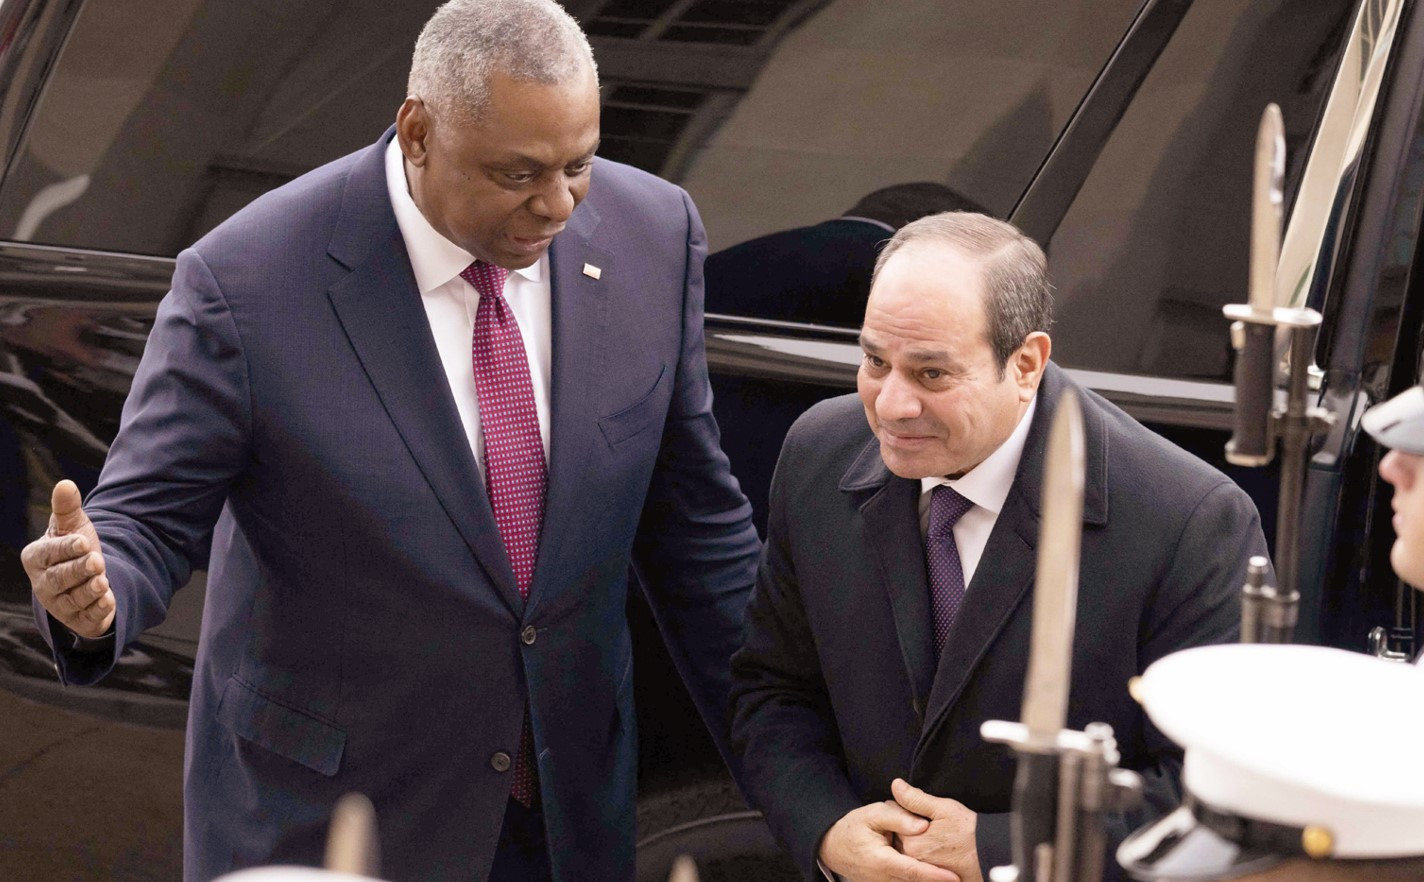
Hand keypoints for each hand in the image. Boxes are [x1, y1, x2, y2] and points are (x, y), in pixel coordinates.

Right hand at [21, 480, 113, 638]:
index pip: (48, 554)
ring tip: (102, 581)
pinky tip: (108, 601)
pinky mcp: (79, 618)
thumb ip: (67, 508)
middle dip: (78, 570)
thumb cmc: (74, 546)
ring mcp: (60, 604)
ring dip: (89, 590)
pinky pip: (87, 617)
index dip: (65, 548)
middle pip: (59, 578)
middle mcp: (44, 583)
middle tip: (96, 561)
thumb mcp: (72, 526)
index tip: (82, 541)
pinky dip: (98, 610)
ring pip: (74, 598)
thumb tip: (65, 484)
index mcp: (37, 558)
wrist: (87, 575)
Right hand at [819, 800, 960, 881]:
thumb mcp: (873, 814)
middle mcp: (882, 878)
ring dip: (928, 881)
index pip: (913, 871)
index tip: (954, 877)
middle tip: (961, 879)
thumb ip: (899, 818)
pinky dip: (920, 880)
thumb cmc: (854, 827)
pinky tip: (933, 876)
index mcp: (881, 861)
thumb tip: (923, 826)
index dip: (934, 875)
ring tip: (951, 878)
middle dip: (936, 881)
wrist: (832, 846)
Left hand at [891, 778, 982, 881]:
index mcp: (911, 842)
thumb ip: (915, 799)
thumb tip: (895, 785)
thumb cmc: (969, 831)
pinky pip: (919, 862)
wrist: (991, 854)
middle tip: (928, 822)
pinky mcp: (932, 875)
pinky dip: (924, 853)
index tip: (917, 808)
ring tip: (935, 835)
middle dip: (907, 826)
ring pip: (908, 849)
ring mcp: (922, 869)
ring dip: (915, 840)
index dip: (904, 809)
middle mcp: (912, 859)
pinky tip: (936, 847)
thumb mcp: (943, 808)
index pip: (894, 820)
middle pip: (899, 837)